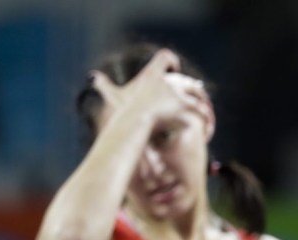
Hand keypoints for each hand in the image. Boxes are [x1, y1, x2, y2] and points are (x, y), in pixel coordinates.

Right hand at [90, 49, 211, 131]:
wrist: (133, 123)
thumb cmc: (121, 112)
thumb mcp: (113, 97)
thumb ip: (104, 86)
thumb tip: (92, 76)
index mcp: (151, 74)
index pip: (164, 57)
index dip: (171, 61)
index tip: (174, 68)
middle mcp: (167, 80)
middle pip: (186, 80)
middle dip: (192, 87)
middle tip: (197, 93)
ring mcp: (177, 92)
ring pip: (196, 96)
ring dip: (201, 104)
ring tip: (204, 113)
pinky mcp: (185, 105)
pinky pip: (199, 110)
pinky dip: (203, 117)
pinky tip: (206, 125)